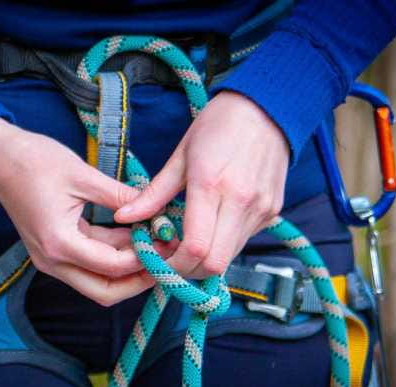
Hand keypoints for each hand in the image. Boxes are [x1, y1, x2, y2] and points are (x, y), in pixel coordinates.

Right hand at [0, 118, 171, 305]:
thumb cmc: (33, 160)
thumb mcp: (83, 175)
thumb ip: (121, 198)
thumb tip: (156, 210)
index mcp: (59, 243)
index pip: (112, 267)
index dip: (145, 258)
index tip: (167, 241)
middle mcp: (53, 260)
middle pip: (105, 292)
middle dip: (138, 280)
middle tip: (166, 259)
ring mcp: (52, 258)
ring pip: (98, 281)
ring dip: (127, 269)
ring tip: (156, 245)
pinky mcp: (54, 249)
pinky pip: (90, 263)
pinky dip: (113, 255)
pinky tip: (135, 236)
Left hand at [115, 92, 288, 278]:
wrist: (269, 107)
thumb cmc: (219, 126)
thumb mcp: (180, 155)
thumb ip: (153, 193)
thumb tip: (123, 218)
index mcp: (212, 185)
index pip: (195, 247)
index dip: (174, 264)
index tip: (156, 259)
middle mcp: (241, 202)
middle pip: (214, 264)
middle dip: (187, 270)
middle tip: (168, 259)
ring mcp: (261, 210)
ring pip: (229, 257)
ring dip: (204, 260)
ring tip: (185, 244)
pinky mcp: (273, 213)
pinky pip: (242, 241)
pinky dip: (222, 245)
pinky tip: (209, 229)